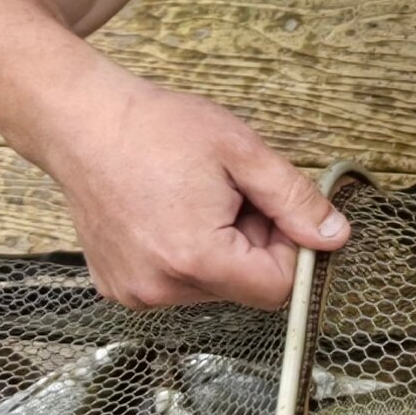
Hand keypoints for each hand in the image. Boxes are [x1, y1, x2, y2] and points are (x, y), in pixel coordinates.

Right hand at [5, 60, 351, 307]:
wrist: (80, 121)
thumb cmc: (155, 128)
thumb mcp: (241, 151)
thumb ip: (294, 200)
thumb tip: (335, 236)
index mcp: (196, 258)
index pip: (278, 287)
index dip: (289, 247)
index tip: (272, 208)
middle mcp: (161, 288)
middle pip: (244, 286)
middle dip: (252, 242)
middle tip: (229, 193)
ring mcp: (135, 293)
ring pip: (212, 286)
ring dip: (219, 248)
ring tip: (194, 199)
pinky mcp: (118, 288)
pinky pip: (176, 284)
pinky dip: (185, 255)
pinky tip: (167, 213)